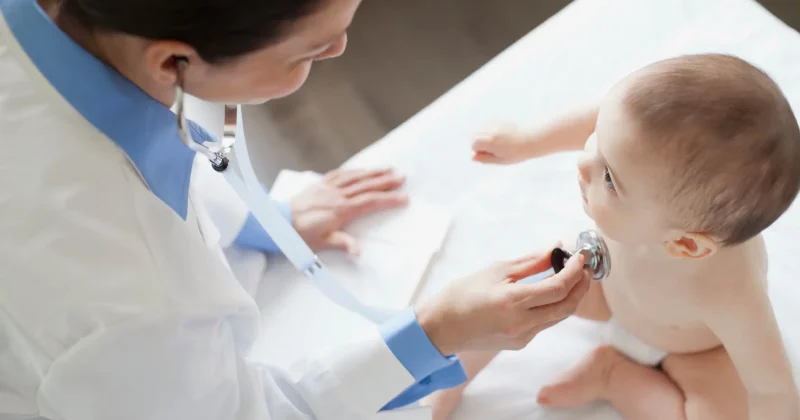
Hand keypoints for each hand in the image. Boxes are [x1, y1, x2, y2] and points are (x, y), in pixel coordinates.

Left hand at [289, 168, 406, 255]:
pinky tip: (362, 169)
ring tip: (389, 168)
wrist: (280, 222)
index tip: (403, 197)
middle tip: (403, 176)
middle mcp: (337, 195)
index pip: (369, 202)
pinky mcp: (320, 183)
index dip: (388, 199)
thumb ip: (342, 244)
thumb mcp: (323, 243)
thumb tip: (359, 252)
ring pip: (356, 177)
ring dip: (373, 172)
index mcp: (341, 210)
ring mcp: (329, 187)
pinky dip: (354, 170)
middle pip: (366, 185)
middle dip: (386, 181)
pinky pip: (341, 173)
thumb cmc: (301, 235)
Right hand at [415, 247, 590, 354]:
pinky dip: (553, 307)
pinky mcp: (520, 343)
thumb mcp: (497, 270)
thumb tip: (555, 248)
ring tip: (570, 278)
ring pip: (559, 316)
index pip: (558, 287)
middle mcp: (522, 323)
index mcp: (514, 302)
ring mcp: (522, 336)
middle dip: (581, 286)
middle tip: (583, 268)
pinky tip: (549, 293)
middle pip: (567, 306)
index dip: (575, 271)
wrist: (442, 326)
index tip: (580, 257)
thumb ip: (530, 261)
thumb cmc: (463, 294)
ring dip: (569, 297)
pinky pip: (545, 323)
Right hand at [471, 122, 540, 163]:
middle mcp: (491, 131)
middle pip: (474, 136)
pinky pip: (487, 126)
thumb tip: (473, 157)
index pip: (473, 144)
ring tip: (497, 142)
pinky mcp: (498, 120)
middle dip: (480, 143)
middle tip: (495, 148)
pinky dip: (489, 131)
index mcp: (491, 141)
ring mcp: (494, 124)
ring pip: (480, 130)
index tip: (492, 153)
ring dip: (484, 136)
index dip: (480, 151)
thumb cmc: (517, 152)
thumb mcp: (501, 160)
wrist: (531, 138)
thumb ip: (485, 159)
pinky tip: (499, 136)